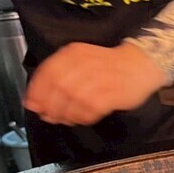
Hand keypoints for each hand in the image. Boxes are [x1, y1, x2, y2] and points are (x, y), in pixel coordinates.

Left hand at [24, 42, 168, 126]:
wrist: (141, 65)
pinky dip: (83, 117)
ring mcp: (99, 79)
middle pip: (58, 88)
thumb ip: (59, 77)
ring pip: (73, 100)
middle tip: (49, 116)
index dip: (37, 91)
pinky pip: (91, 109)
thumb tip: (37, 100)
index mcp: (74, 53)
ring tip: (67, 119)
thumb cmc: (110, 66)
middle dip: (50, 106)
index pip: (48, 72)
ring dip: (66, 113)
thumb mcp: (82, 61)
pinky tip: (82, 118)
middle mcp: (85, 64)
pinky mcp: (112, 94)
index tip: (32, 104)